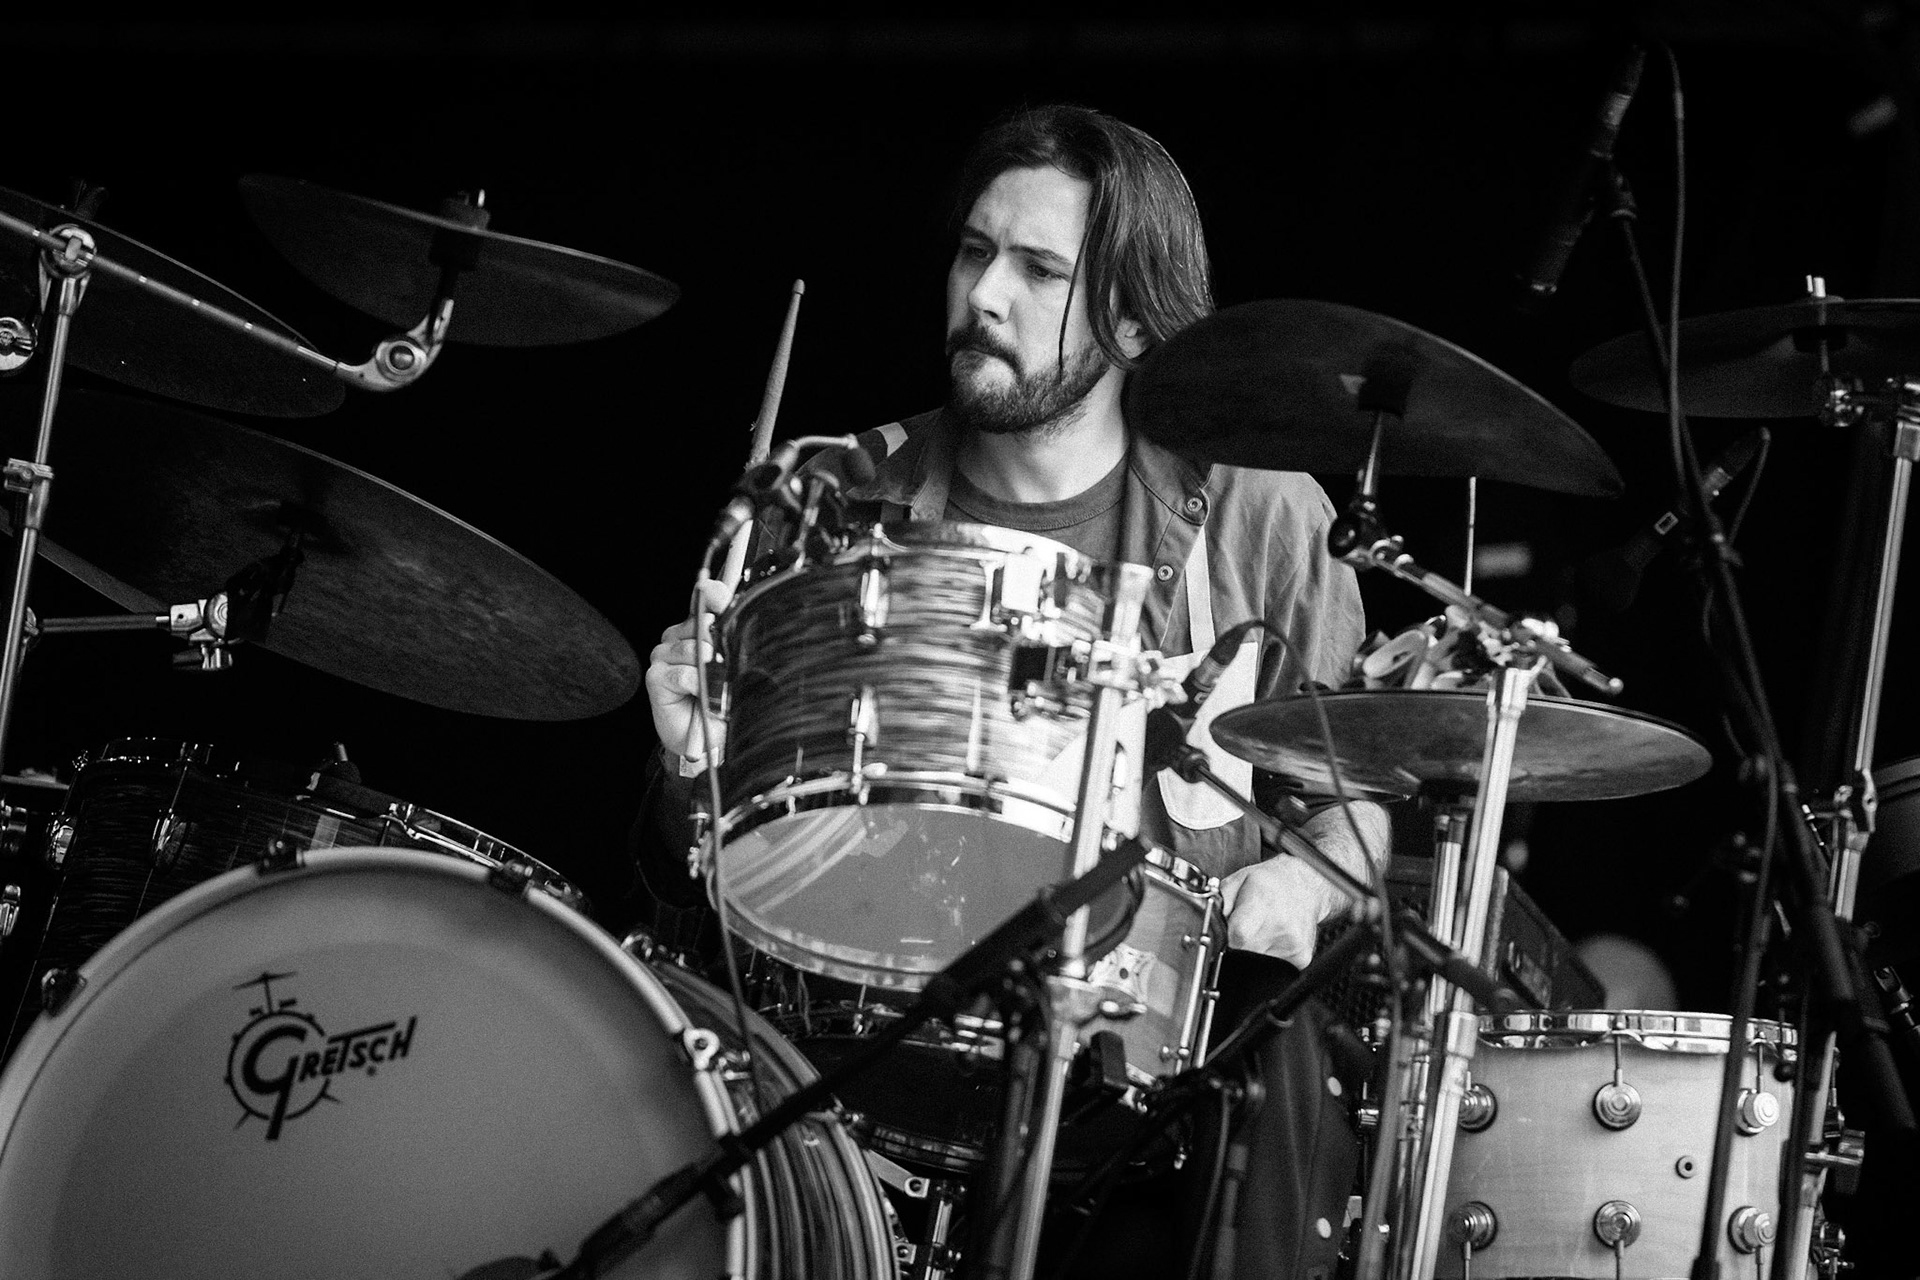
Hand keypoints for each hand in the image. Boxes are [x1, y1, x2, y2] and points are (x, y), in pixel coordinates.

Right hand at [644, 578, 732, 760]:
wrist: (709, 740)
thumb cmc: (723, 703)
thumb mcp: (737, 672)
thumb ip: (735, 646)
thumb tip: (735, 627)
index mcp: (701, 628)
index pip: (708, 599)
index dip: (714, 592)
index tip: (718, 591)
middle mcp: (680, 636)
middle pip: (701, 624)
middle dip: (718, 644)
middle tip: (725, 666)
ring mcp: (664, 655)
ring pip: (692, 648)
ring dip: (708, 670)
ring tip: (712, 687)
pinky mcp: (656, 676)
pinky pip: (682, 673)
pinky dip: (696, 686)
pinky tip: (699, 696)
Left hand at [1219, 855, 1341, 968]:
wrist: (1306, 885)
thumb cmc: (1271, 882)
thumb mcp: (1238, 880)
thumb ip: (1220, 902)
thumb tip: (1210, 923)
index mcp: (1264, 902)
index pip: (1238, 936)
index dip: (1230, 935)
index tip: (1232, 929)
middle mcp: (1282, 924)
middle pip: (1245, 950)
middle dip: (1240, 941)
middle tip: (1251, 924)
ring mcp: (1294, 944)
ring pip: (1258, 959)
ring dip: (1255, 948)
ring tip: (1264, 928)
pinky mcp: (1302, 958)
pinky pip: (1274, 965)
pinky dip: (1270, 954)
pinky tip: (1275, 937)